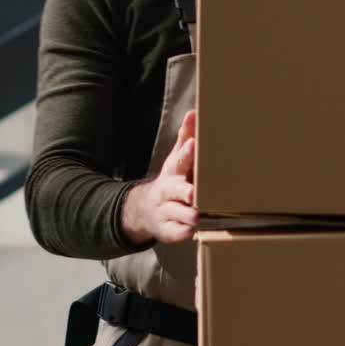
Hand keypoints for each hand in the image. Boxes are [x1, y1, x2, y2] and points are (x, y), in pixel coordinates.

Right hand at [122, 110, 198, 245]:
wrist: (147, 209)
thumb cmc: (172, 180)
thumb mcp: (177, 159)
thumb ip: (186, 137)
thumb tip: (195, 112)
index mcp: (174, 171)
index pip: (180, 159)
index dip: (187, 152)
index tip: (194, 144)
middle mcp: (168, 191)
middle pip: (176, 189)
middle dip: (185, 190)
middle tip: (194, 191)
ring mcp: (166, 211)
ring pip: (177, 213)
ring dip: (187, 214)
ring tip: (197, 215)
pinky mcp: (167, 230)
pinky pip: (174, 233)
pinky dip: (181, 233)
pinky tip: (190, 233)